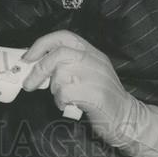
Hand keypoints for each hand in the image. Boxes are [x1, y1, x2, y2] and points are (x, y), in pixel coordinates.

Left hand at [21, 30, 157, 156]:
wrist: (129, 120)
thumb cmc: (103, 98)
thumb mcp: (89, 73)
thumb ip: (68, 64)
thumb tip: (36, 63)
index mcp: (93, 52)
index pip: (64, 36)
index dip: (42, 43)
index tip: (28, 57)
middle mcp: (95, 61)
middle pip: (59, 54)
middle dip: (39, 69)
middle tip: (29, 84)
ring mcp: (97, 77)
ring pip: (61, 75)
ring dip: (54, 90)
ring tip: (63, 98)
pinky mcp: (97, 95)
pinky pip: (66, 92)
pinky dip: (61, 101)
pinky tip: (69, 106)